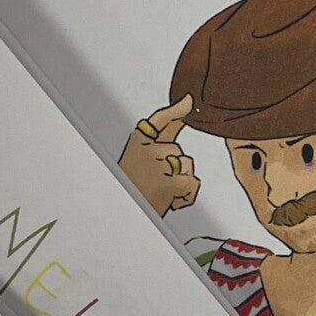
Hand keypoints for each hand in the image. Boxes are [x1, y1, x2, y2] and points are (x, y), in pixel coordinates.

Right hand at [120, 96, 200, 214]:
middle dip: (174, 169)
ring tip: (160, 191)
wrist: (124, 215)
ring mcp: (155, 164)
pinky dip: (186, 195)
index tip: (188, 100)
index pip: (158, 120)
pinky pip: (191, 182)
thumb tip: (185, 102)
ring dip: (180, 182)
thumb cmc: (134, 188)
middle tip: (153, 183)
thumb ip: (163, 133)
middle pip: (178, 152)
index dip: (175, 110)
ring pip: (186, 166)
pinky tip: (170, 199)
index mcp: (136, 142)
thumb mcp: (142, 158)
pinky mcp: (168, 182)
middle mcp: (144, 149)